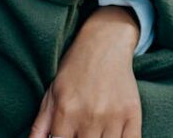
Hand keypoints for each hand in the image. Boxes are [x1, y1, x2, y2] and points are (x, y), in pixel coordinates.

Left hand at [28, 6, 142, 137]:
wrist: (104, 44)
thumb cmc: (74, 71)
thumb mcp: (51, 94)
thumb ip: (40, 126)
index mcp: (66, 112)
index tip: (69, 137)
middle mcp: (89, 117)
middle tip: (82, 133)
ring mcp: (113, 117)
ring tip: (95, 133)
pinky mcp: (132, 114)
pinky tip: (112, 135)